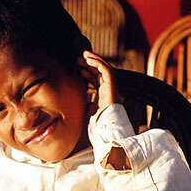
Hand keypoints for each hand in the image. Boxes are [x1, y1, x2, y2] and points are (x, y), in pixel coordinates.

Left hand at [79, 51, 129, 169]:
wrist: (107, 135)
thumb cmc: (99, 130)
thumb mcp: (90, 115)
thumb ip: (89, 107)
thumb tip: (86, 103)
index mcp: (104, 98)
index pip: (97, 82)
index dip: (89, 73)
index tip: (79, 68)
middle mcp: (109, 92)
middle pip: (100, 74)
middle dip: (90, 65)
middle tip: (79, 59)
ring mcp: (111, 90)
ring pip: (105, 70)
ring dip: (94, 61)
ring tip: (83, 55)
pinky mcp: (112, 88)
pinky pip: (107, 71)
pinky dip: (98, 63)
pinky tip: (89, 60)